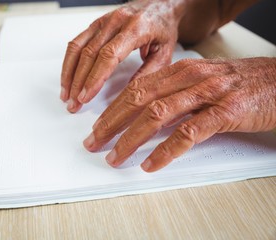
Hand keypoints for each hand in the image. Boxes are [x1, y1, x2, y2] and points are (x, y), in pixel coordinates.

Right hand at [60, 0, 187, 112]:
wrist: (160, 5)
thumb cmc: (163, 28)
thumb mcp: (165, 53)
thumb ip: (148, 73)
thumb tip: (131, 96)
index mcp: (136, 28)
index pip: (109, 55)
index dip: (95, 78)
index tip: (86, 96)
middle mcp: (116, 22)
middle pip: (89, 54)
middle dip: (79, 82)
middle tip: (74, 103)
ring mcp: (103, 21)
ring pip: (78, 48)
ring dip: (69, 74)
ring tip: (66, 95)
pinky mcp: (95, 24)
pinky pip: (76, 42)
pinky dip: (69, 62)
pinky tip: (67, 78)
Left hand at [83, 57, 275, 171]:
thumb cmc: (239, 84)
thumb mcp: (201, 82)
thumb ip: (174, 94)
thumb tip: (146, 114)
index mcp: (180, 70)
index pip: (135, 89)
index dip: (112, 109)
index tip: (97, 126)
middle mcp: (189, 78)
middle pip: (138, 100)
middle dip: (112, 123)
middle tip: (95, 142)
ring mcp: (206, 95)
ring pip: (157, 116)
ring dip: (131, 139)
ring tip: (116, 156)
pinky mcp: (224, 113)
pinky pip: (188, 134)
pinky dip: (166, 151)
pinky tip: (151, 164)